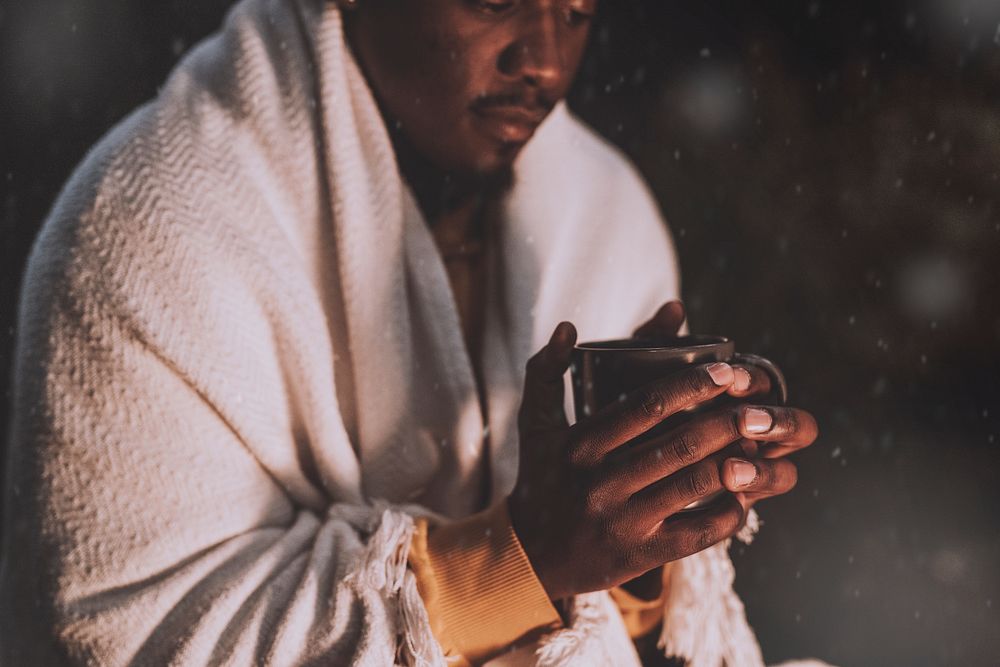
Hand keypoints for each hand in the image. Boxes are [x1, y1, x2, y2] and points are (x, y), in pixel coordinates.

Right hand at [508, 319, 817, 600]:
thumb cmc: (540, 479)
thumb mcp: (534, 425)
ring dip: (736, 461)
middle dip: (727, 421)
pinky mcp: (641, 554)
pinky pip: (698, 532)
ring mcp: (623, 521)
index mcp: (581, 445)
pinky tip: (746, 494)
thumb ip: (546, 372)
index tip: (727, 371)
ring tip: (763, 442)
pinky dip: (729, 511)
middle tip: (759, 405)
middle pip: (679, 443)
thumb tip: (566, 325)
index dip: (692, 385)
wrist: (529, 556)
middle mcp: (601, 482)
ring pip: (693, 484)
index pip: (646, 406)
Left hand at [635, 300, 817, 510]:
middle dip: (775, 424)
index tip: (727, 377)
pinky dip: (744, 503)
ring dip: (764, 470)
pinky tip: (726, 501)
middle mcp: (759, 435)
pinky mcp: (739, 504)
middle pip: (795, 427)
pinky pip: (756, 507)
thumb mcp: (640, 376)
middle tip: (745, 423)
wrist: (622, 471)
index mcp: (744, 397)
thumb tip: (673, 309)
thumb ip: (656, 341)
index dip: (752, 380)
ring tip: (732, 471)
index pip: (765, 382)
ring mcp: (754, 472)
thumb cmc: (637, 414)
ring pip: (784, 472)